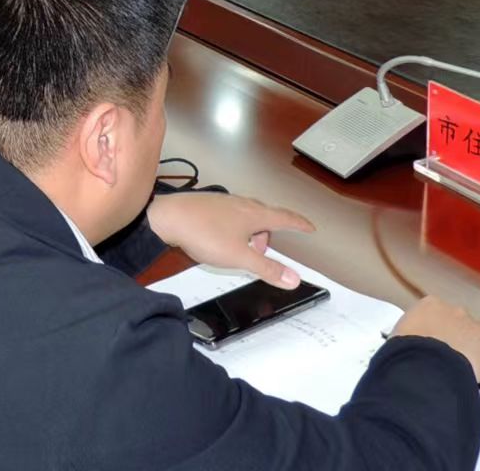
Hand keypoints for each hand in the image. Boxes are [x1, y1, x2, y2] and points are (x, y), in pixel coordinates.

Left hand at [145, 192, 315, 287]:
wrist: (169, 216)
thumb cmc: (204, 232)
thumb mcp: (240, 257)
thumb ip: (267, 268)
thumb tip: (294, 278)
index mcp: (255, 214)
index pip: (285, 217)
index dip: (300, 224)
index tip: (310, 227)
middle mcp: (242, 203)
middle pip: (266, 217)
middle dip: (269, 235)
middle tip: (263, 253)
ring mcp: (225, 201)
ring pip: (247, 215)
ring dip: (251, 232)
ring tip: (240, 250)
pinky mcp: (210, 204)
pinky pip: (231, 215)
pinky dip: (235, 227)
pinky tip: (221, 238)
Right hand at [391, 296, 479, 380]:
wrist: (423, 363)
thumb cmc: (404, 352)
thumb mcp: (398, 339)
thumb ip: (409, 339)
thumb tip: (408, 353)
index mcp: (430, 306)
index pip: (438, 312)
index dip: (440, 328)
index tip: (437, 340)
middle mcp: (455, 311)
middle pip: (464, 320)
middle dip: (462, 334)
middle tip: (454, 353)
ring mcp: (475, 327)